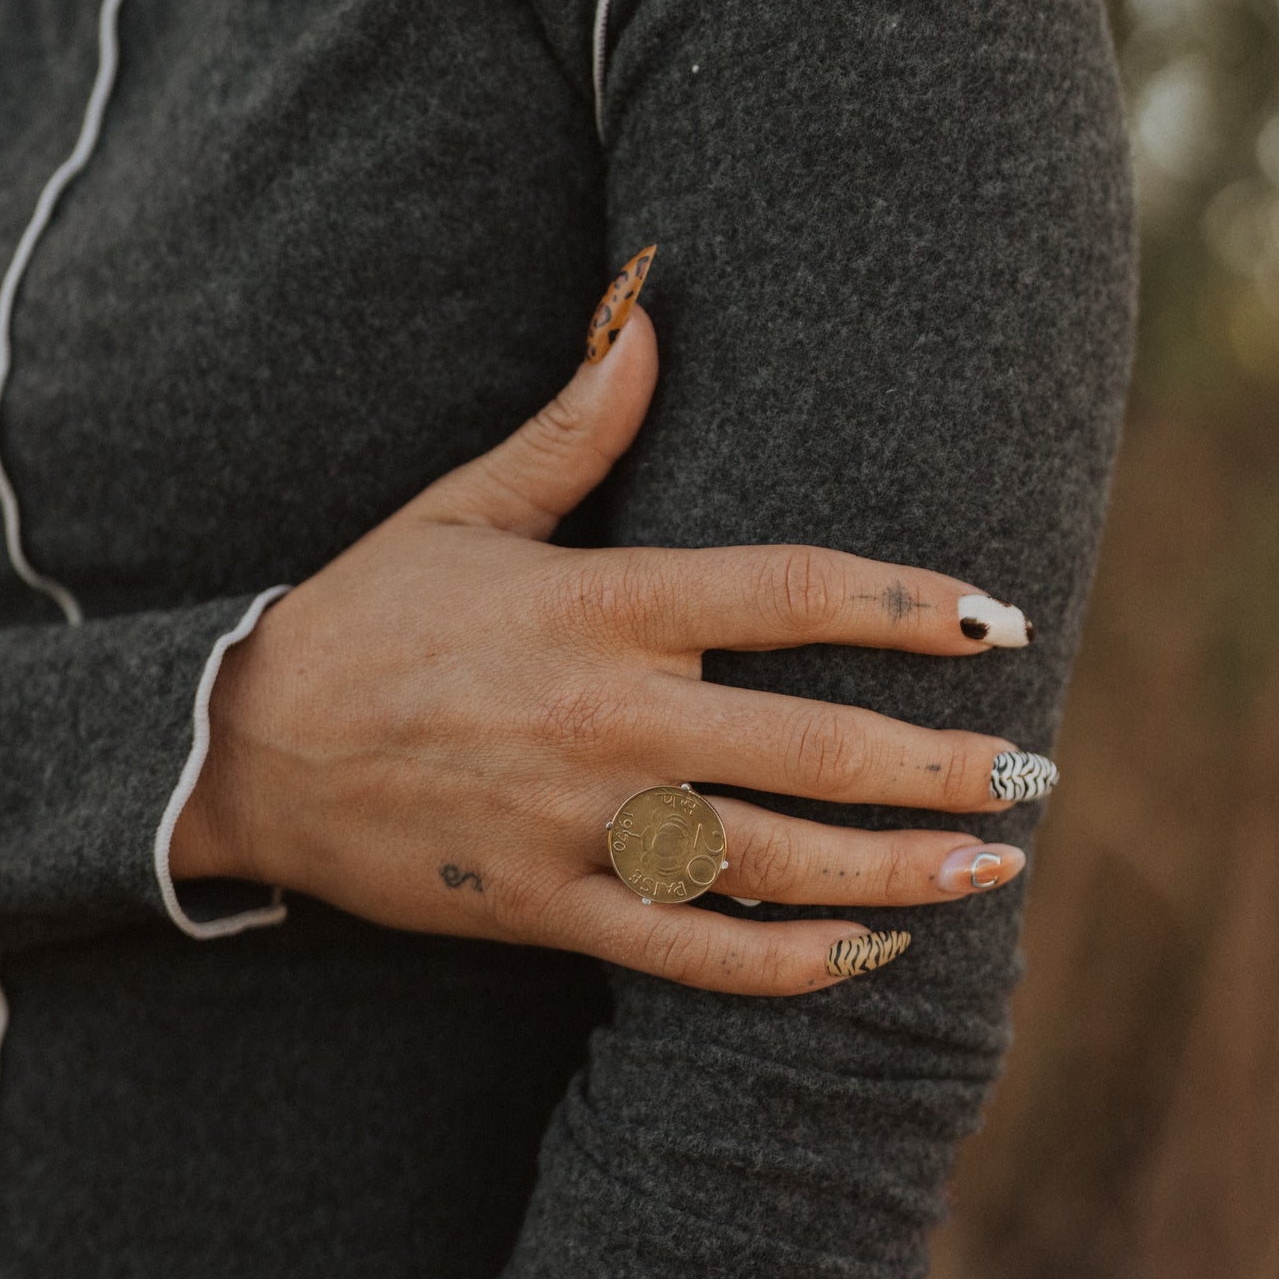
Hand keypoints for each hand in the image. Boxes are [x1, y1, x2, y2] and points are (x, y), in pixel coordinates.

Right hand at [172, 270, 1051, 995]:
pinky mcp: (548, 908)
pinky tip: (864, 954)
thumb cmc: (366, 615)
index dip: (909, 607)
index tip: (1000, 623)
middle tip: (1035, 768)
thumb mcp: (463, 508)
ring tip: (993, 866)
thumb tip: (652, 317)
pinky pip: (689, 954)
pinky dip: (784, 962)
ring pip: (772, 862)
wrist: (243, 747)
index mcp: (601, 606)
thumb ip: (574, 430)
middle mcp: (608, 718)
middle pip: (812, 745)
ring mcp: (581, 824)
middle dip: (941, 764)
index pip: (789, 594)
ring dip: (898, 871)